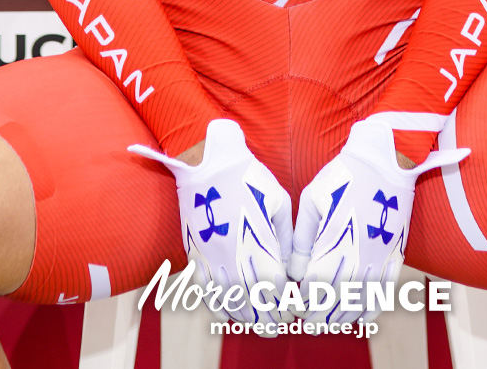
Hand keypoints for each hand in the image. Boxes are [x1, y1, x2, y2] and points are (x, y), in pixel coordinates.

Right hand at [130, 119, 291, 326]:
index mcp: (257, 244)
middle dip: (266, 319)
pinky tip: (227, 313)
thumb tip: (291, 265)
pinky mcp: (195, 254)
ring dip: (243, 317)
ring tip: (256, 323)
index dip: (284, 304)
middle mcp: (233, 257)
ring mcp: (211, 258)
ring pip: (227, 302)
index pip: (273, 289)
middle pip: (251, 302)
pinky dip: (217, 306)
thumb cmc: (249, 177)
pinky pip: (204, 291)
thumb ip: (286, 237)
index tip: (292, 310)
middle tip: (276, 326)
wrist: (208, 162)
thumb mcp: (278, 201)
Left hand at [288, 119, 466, 324]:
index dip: (304, 302)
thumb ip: (303, 238)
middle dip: (320, 315)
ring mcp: (380, 257)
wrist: (386, 161)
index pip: (317, 286)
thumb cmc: (343, 176)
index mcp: (336, 241)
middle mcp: (360, 254)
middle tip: (308, 321)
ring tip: (329, 323)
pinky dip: (372, 307)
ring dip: (344, 317)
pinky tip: (361, 317)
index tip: (294, 307)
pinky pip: (385, 290)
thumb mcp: (313, 200)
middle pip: (338, 299)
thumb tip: (295, 271)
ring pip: (362, 300)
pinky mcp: (395, 254)